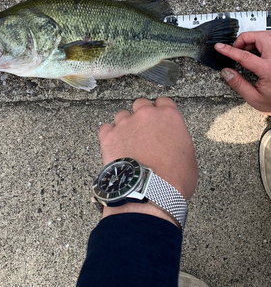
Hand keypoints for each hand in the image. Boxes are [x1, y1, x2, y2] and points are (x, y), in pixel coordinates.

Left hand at [98, 98, 197, 222]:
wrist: (150, 193)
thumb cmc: (173, 180)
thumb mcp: (188, 156)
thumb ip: (177, 138)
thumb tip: (171, 140)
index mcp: (168, 116)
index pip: (163, 102)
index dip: (160, 111)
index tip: (158, 120)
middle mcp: (146, 115)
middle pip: (141, 104)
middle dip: (141, 116)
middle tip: (143, 133)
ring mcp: (126, 124)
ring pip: (122, 115)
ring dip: (125, 126)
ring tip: (128, 143)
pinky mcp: (109, 136)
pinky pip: (106, 128)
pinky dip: (109, 135)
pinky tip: (114, 146)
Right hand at [215, 31, 270, 114]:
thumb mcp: (254, 98)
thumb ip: (238, 84)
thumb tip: (226, 72)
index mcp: (268, 70)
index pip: (245, 55)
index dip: (229, 50)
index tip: (220, 47)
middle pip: (259, 37)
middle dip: (244, 39)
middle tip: (236, 47)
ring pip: (267, 35)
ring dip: (254, 38)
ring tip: (247, 48)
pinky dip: (263, 40)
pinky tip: (258, 48)